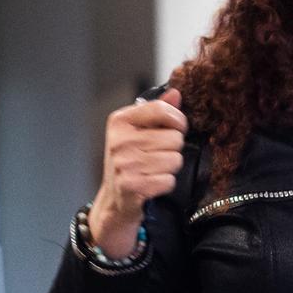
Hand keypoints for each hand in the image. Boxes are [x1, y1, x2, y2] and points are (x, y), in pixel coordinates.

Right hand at [89, 88, 186, 255]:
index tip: (177, 128)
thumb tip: (175, 92)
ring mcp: (124, 163)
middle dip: (173, 149)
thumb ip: (156, 112)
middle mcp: (119, 140)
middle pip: (174, 138)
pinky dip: (165, 184)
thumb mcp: (137, 132)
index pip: (161, 109)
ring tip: (154, 170)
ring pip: (174, 160)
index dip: (178, 120)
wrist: (114, 199)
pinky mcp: (131, 185)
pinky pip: (168, 180)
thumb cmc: (128, 162)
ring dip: (170, 168)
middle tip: (158, 156)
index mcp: (120, 121)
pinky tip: (152, 183)